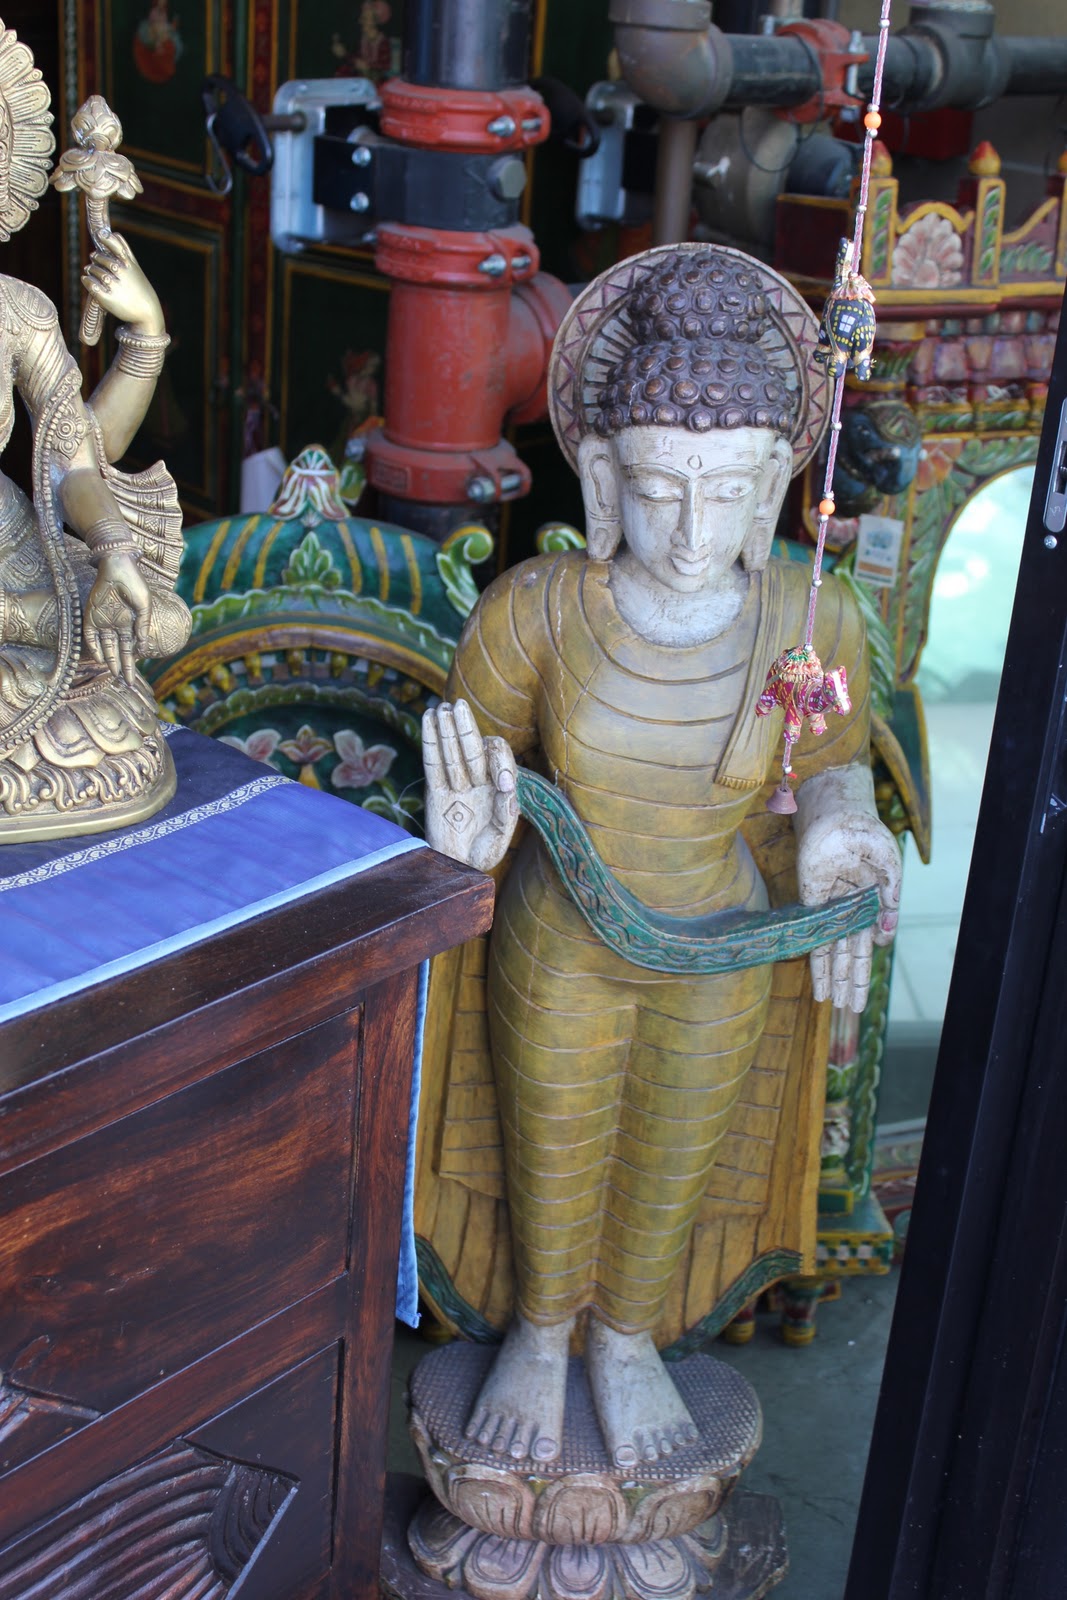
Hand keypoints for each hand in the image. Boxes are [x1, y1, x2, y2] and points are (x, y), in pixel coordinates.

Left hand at [81, 234, 163, 333]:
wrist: (147, 313)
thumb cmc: (140, 288)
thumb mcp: (135, 267)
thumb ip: (124, 250)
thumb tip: (114, 233)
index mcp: (129, 264)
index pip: (116, 246)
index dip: (106, 239)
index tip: (100, 234)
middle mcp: (122, 273)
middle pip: (100, 258)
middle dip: (95, 258)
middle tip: (94, 259)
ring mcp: (115, 286)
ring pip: (94, 270)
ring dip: (90, 269)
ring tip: (90, 271)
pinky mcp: (108, 299)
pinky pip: (91, 285)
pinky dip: (87, 280)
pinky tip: (87, 280)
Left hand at [85, 552, 152, 685]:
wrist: (118, 566)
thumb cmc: (134, 584)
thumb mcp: (144, 606)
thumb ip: (143, 626)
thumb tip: (143, 646)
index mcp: (130, 623)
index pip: (130, 648)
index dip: (132, 664)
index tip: (133, 679)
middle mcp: (116, 625)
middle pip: (118, 651)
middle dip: (122, 667)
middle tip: (127, 683)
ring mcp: (103, 621)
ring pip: (105, 646)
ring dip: (109, 660)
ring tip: (113, 674)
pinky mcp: (91, 615)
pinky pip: (90, 636)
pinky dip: (94, 647)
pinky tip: (100, 659)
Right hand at [423, 699, 517, 870]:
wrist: (457, 870)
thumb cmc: (483, 855)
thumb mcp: (500, 838)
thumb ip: (506, 810)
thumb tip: (507, 783)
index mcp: (500, 788)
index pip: (499, 760)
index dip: (499, 760)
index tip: (500, 780)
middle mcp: (480, 781)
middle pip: (473, 748)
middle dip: (466, 728)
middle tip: (459, 706)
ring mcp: (457, 784)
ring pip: (452, 752)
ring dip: (447, 729)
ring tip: (441, 708)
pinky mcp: (436, 792)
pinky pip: (432, 763)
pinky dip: (430, 742)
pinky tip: (428, 719)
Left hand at [796, 788, 900, 1013]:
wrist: (840, 813)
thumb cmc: (865, 834)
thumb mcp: (888, 868)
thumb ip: (889, 902)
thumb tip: (885, 938)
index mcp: (866, 904)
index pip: (863, 947)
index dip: (862, 973)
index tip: (860, 999)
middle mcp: (845, 911)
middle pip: (847, 955)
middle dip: (848, 984)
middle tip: (848, 1010)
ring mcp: (828, 907)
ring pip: (831, 951)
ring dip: (832, 978)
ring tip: (831, 1003)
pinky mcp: (811, 900)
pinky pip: (815, 936)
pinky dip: (816, 960)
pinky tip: (816, 979)